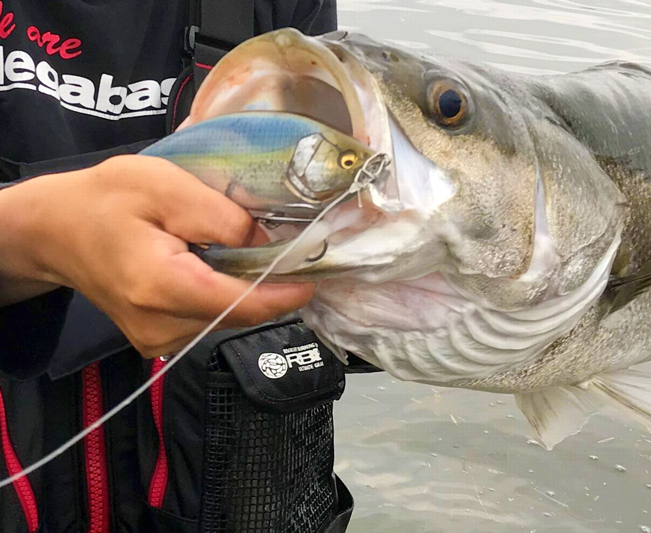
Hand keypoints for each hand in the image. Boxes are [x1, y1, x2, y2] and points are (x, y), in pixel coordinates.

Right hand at [0, 154, 314, 356]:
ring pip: (225, 319)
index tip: (315, 278)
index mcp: (160, 288)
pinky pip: (208, 320)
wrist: (54, 231)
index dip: (284, 294)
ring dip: (244, 290)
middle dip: (268, 286)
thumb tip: (269, 239)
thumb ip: (221, 216)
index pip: (240, 304)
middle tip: (289, 252)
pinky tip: (216, 267)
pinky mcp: (157, 340)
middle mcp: (160, 327)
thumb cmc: (106, 199)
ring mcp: (156, 340)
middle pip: (237, 314)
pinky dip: (223, 296)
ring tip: (242, 253)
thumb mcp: (165, 186)